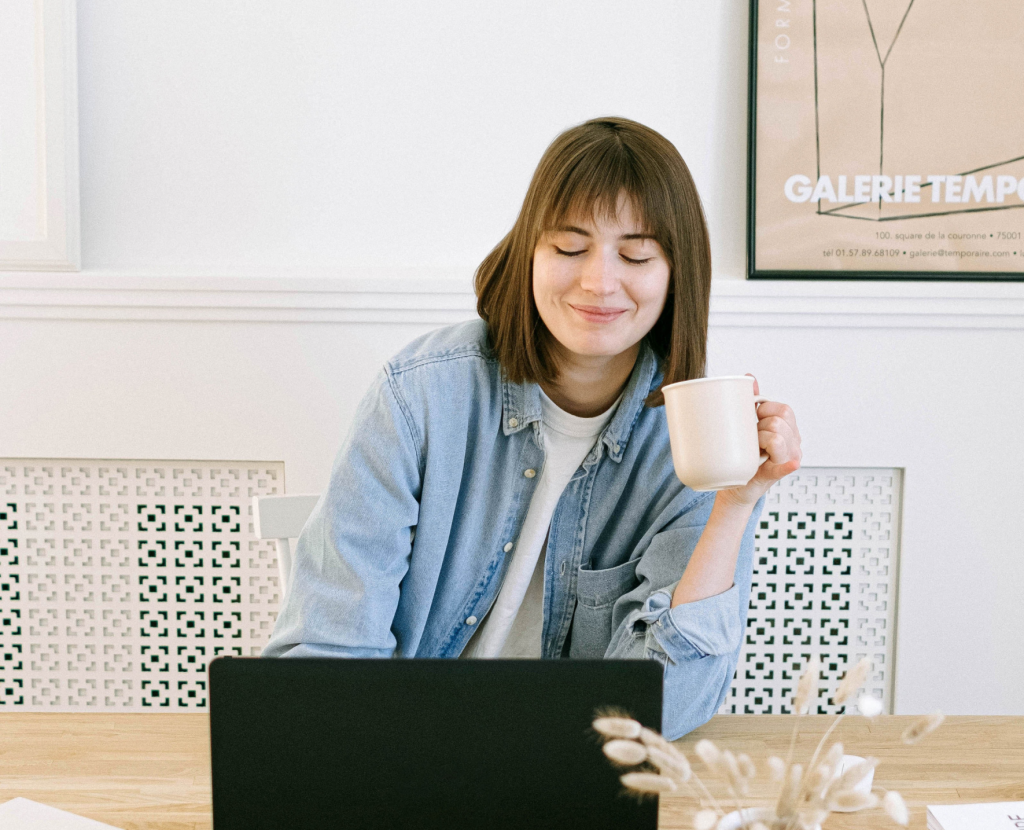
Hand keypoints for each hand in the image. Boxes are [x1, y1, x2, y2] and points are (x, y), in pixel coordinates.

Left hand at [717, 374, 801, 506]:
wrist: (735, 484)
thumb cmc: (744, 453)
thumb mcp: (749, 425)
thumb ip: (752, 401)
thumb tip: (749, 376)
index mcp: (789, 429)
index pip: (783, 409)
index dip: (764, 410)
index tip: (754, 419)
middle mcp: (794, 443)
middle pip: (780, 421)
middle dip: (761, 425)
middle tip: (752, 437)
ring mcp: (789, 458)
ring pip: (777, 437)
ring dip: (760, 440)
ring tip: (753, 448)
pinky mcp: (777, 473)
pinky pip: (786, 465)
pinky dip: (788, 464)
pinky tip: (791, 463)